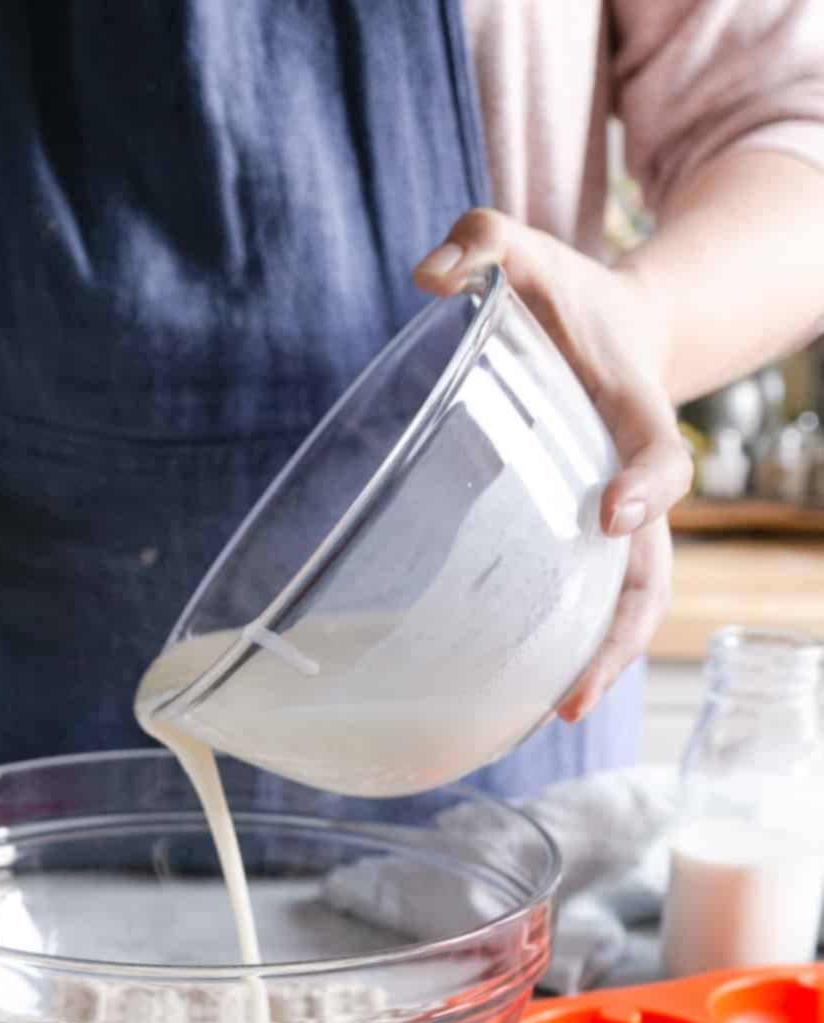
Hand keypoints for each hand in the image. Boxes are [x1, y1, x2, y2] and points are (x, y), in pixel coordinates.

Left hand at [414, 210, 691, 720]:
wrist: (613, 329)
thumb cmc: (565, 298)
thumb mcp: (527, 249)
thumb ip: (483, 239)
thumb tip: (431, 279)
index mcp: (635, 414)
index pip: (661, 455)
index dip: (647, 487)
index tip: (610, 512)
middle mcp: (634, 478)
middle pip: (650, 570)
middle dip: (620, 633)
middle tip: (575, 692)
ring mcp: (616, 518)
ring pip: (626, 601)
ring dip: (599, 660)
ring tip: (554, 714)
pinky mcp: (587, 538)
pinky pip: (590, 598)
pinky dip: (570, 645)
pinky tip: (526, 691)